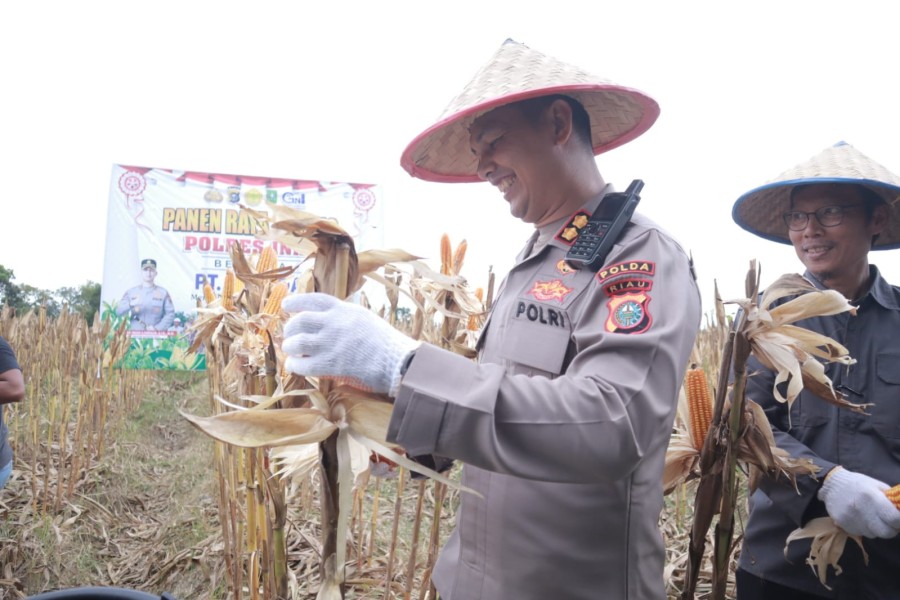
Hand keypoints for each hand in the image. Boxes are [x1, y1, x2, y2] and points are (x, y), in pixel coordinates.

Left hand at [281, 293, 419, 396]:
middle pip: (301, 320)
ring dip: (290, 347)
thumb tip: (327, 319)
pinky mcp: (332, 363)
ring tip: (291, 351)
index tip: (286, 305)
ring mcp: (332, 343)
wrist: (397, 360)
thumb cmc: (385, 342)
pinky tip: (295, 366)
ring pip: (298, 342)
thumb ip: (345, 317)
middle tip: (289, 335)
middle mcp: (335, 323)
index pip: (314, 300)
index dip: (297, 301)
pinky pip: (304, 364)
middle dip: (290, 328)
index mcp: (344, 309)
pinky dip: (295, 365)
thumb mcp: (364, 318)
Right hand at [817, 467, 899, 537]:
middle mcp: (861, 509)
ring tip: (871, 517)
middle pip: (886, 532)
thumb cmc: (858, 483)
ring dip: (876, 529)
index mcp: (872, 497)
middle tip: (889, 522)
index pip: (894, 518)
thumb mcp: (877, 486)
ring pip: (873, 534)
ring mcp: (851, 519)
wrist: (831, 484)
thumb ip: (891, 500)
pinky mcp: (842, 525)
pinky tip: (860, 518)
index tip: (899, 519)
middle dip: (891, 529)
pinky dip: (864, 528)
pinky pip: (860, 533)